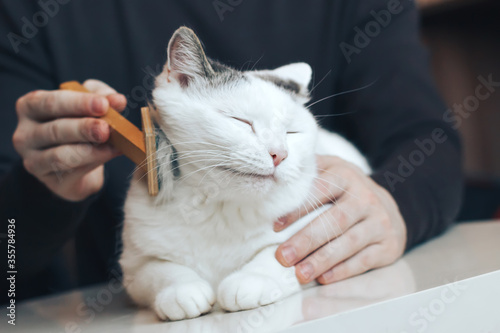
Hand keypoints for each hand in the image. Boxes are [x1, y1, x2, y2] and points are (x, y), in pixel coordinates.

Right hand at [12, 79, 126, 201]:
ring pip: (60, 155)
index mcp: (30, 107)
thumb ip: (102, 97)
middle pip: (54, 130)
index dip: (78, 103)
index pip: (49, 102)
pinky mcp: (49, 180)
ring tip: (113, 144)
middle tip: (106, 128)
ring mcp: (33, 160)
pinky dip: (93, 161)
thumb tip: (117, 99)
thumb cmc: (80, 125)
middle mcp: (25, 133)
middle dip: (84, 128)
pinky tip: (111, 154)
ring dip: (90, 149)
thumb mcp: (90, 105)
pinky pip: (71, 171)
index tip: (104, 104)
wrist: (80, 163)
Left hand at [274, 155, 406, 283]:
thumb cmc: (347, 190)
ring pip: (349, 243)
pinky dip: (343, 270)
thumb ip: (307, 171)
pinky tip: (324, 278)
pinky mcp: (388, 245)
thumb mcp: (331, 170)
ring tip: (300, 273)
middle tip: (283, 257)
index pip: (320, 191)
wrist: (390, 205)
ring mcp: (380, 222)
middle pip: (334, 221)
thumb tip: (274, 169)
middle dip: (306, 241)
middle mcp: (366, 198)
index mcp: (346, 177)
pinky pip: (364, 260)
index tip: (275, 227)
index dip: (297, 209)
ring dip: (322, 260)